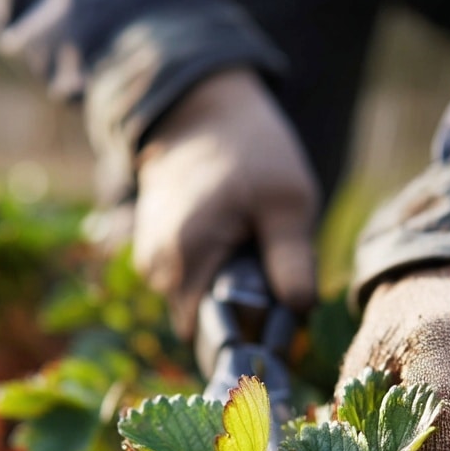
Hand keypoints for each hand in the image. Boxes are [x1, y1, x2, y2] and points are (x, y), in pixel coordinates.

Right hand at [134, 69, 318, 337]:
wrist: (202, 113)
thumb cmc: (251, 150)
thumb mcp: (288, 201)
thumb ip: (293, 262)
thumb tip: (299, 312)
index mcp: (187, 257)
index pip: (211, 337)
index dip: (246, 337)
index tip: (277, 326)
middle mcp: (158, 267)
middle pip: (203, 325)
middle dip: (239, 314)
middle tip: (273, 279)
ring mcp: (150, 261)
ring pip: (194, 306)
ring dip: (225, 294)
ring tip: (251, 254)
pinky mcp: (152, 253)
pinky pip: (186, 285)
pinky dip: (212, 276)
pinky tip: (231, 246)